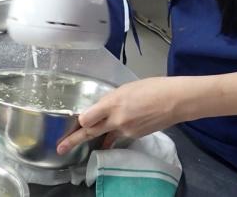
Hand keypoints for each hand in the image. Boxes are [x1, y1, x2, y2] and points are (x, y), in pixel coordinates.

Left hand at [57, 77, 185, 154]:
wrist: (175, 101)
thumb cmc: (153, 87)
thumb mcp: (127, 88)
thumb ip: (112, 99)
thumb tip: (103, 108)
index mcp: (113, 102)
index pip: (88, 117)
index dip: (79, 121)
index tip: (72, 122)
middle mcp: (117, 119)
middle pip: (90, 131)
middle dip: (74, 140)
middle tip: (60, 148)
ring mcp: (125, 130)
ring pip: (105, 134)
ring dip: (96, 135)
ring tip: (81, 140)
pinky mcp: (134, 135)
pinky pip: (118, 136)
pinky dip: (112, 136)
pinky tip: (107, 141)